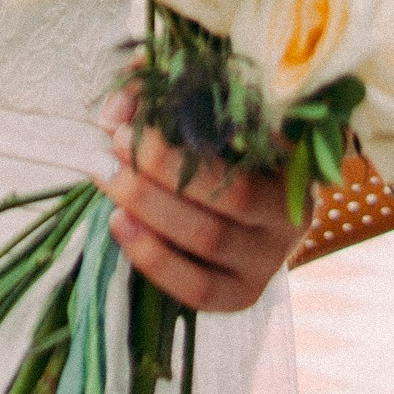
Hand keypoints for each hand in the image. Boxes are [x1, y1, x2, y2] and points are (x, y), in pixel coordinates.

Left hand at [99, 103, 301, 314]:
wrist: (233, 203)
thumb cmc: (213, 146)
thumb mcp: (194, 112)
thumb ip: (156, 98)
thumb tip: (116, 112)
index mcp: (288, 164)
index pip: (243, 144)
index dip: (189, 133)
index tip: (128, 122)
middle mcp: (289, 217)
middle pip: (230, 197)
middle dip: (161, 169)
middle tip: (112, 145)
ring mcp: (268, 262)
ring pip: (209, 240)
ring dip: (148, 207)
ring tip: (105, 178)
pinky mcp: (243, 295)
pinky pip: (199, 289)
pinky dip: (153, 258)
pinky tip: (118, 222)